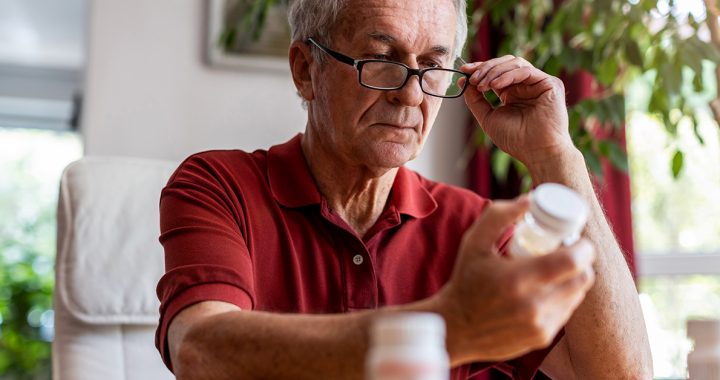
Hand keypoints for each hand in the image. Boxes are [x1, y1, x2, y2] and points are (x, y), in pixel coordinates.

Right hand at [436, 197, 595, 363]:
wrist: (454, 327)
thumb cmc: (465, 280)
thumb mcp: (474, 243)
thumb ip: (499, 216)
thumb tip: (530, 200)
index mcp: (518, 278)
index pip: (573, 261)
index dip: (583, 247)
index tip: (576, 240)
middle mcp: (534, 305)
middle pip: (583, 279)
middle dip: (582, 262)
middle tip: (568, 252)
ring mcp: (540, 324)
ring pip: (577, 295)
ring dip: (572, 280)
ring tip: (553, 271)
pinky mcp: (542, 338)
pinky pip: (565, 312)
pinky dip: (561, 298)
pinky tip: (544, 291)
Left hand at [459, 56, 574, 166]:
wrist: (537, 152)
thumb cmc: (515, 140)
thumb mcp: (488, 117)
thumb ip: (476, 100)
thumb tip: (463, 80)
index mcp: (512, 93)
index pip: (496, 72)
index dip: (480, 68)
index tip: (464, 70)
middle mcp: (526, 86)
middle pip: (505, 64)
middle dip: (485, 68)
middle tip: (472, 78)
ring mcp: (538, 83)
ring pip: (515, 63)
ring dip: (494, 71)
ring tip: (482, 85)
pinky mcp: (550, 83)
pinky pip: (526, 71)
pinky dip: (508, 75)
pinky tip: (495, 84)